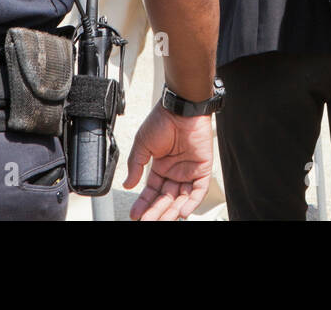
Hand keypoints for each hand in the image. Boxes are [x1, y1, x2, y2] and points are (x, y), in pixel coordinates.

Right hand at [123, 103, 213, 220]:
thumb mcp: (142, 144)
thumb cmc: (162, 120)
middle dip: (156, 211)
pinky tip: (181, 212)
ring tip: (162, 221)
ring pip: (181, 198)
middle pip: (166, 198)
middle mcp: (175, 171)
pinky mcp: (203, 168)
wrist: (180, 108)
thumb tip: (127, 184)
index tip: (136, 214)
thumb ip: (136, 165)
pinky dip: (191, 202)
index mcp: (160, 166)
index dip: (144, 203)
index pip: (152, 191)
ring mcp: (189, 171)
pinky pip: (198, 190)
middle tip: (148, 221)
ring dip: (172, 211)